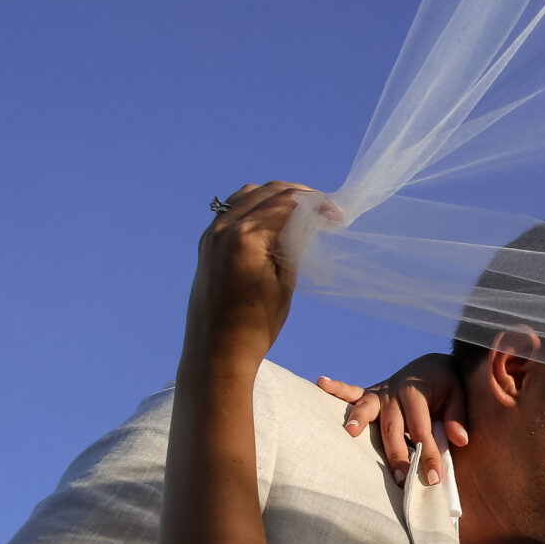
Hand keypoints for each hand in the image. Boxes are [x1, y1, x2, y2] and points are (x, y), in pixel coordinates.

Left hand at [186, 182, 336, 366]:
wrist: (217, 351)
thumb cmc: (256, 325)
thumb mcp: (285, 282)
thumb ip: (294, 243)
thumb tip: (307, 220)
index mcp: (246, 236)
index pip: (288, 202)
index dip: (317, 203)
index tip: (338, 216)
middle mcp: (224, 227)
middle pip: (268, 191)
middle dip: (300, 196)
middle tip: (325, 211)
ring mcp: (211, 233)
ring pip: (248, 195)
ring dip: (276, 197)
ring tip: (300, 213)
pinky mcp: (207, 243)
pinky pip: (232, 210)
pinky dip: (256, 207)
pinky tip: (273, 222)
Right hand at [316, 353, 468, 486]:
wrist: (432, 367)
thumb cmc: (446, 387)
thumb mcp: (458, 396)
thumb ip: (457, 417)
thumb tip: (460, 440)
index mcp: (417, 394)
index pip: (422, 430)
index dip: (429, 455)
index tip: (434, 478)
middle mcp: (394, 392)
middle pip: (393, 427)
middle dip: (397, 454)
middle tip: (401, 479)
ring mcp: (379, 393)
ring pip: (367, 409)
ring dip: (359, 420)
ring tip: (351, 432)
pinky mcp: (369, 394)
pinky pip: (351, 391)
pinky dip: (336, 388)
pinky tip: (321, 383)